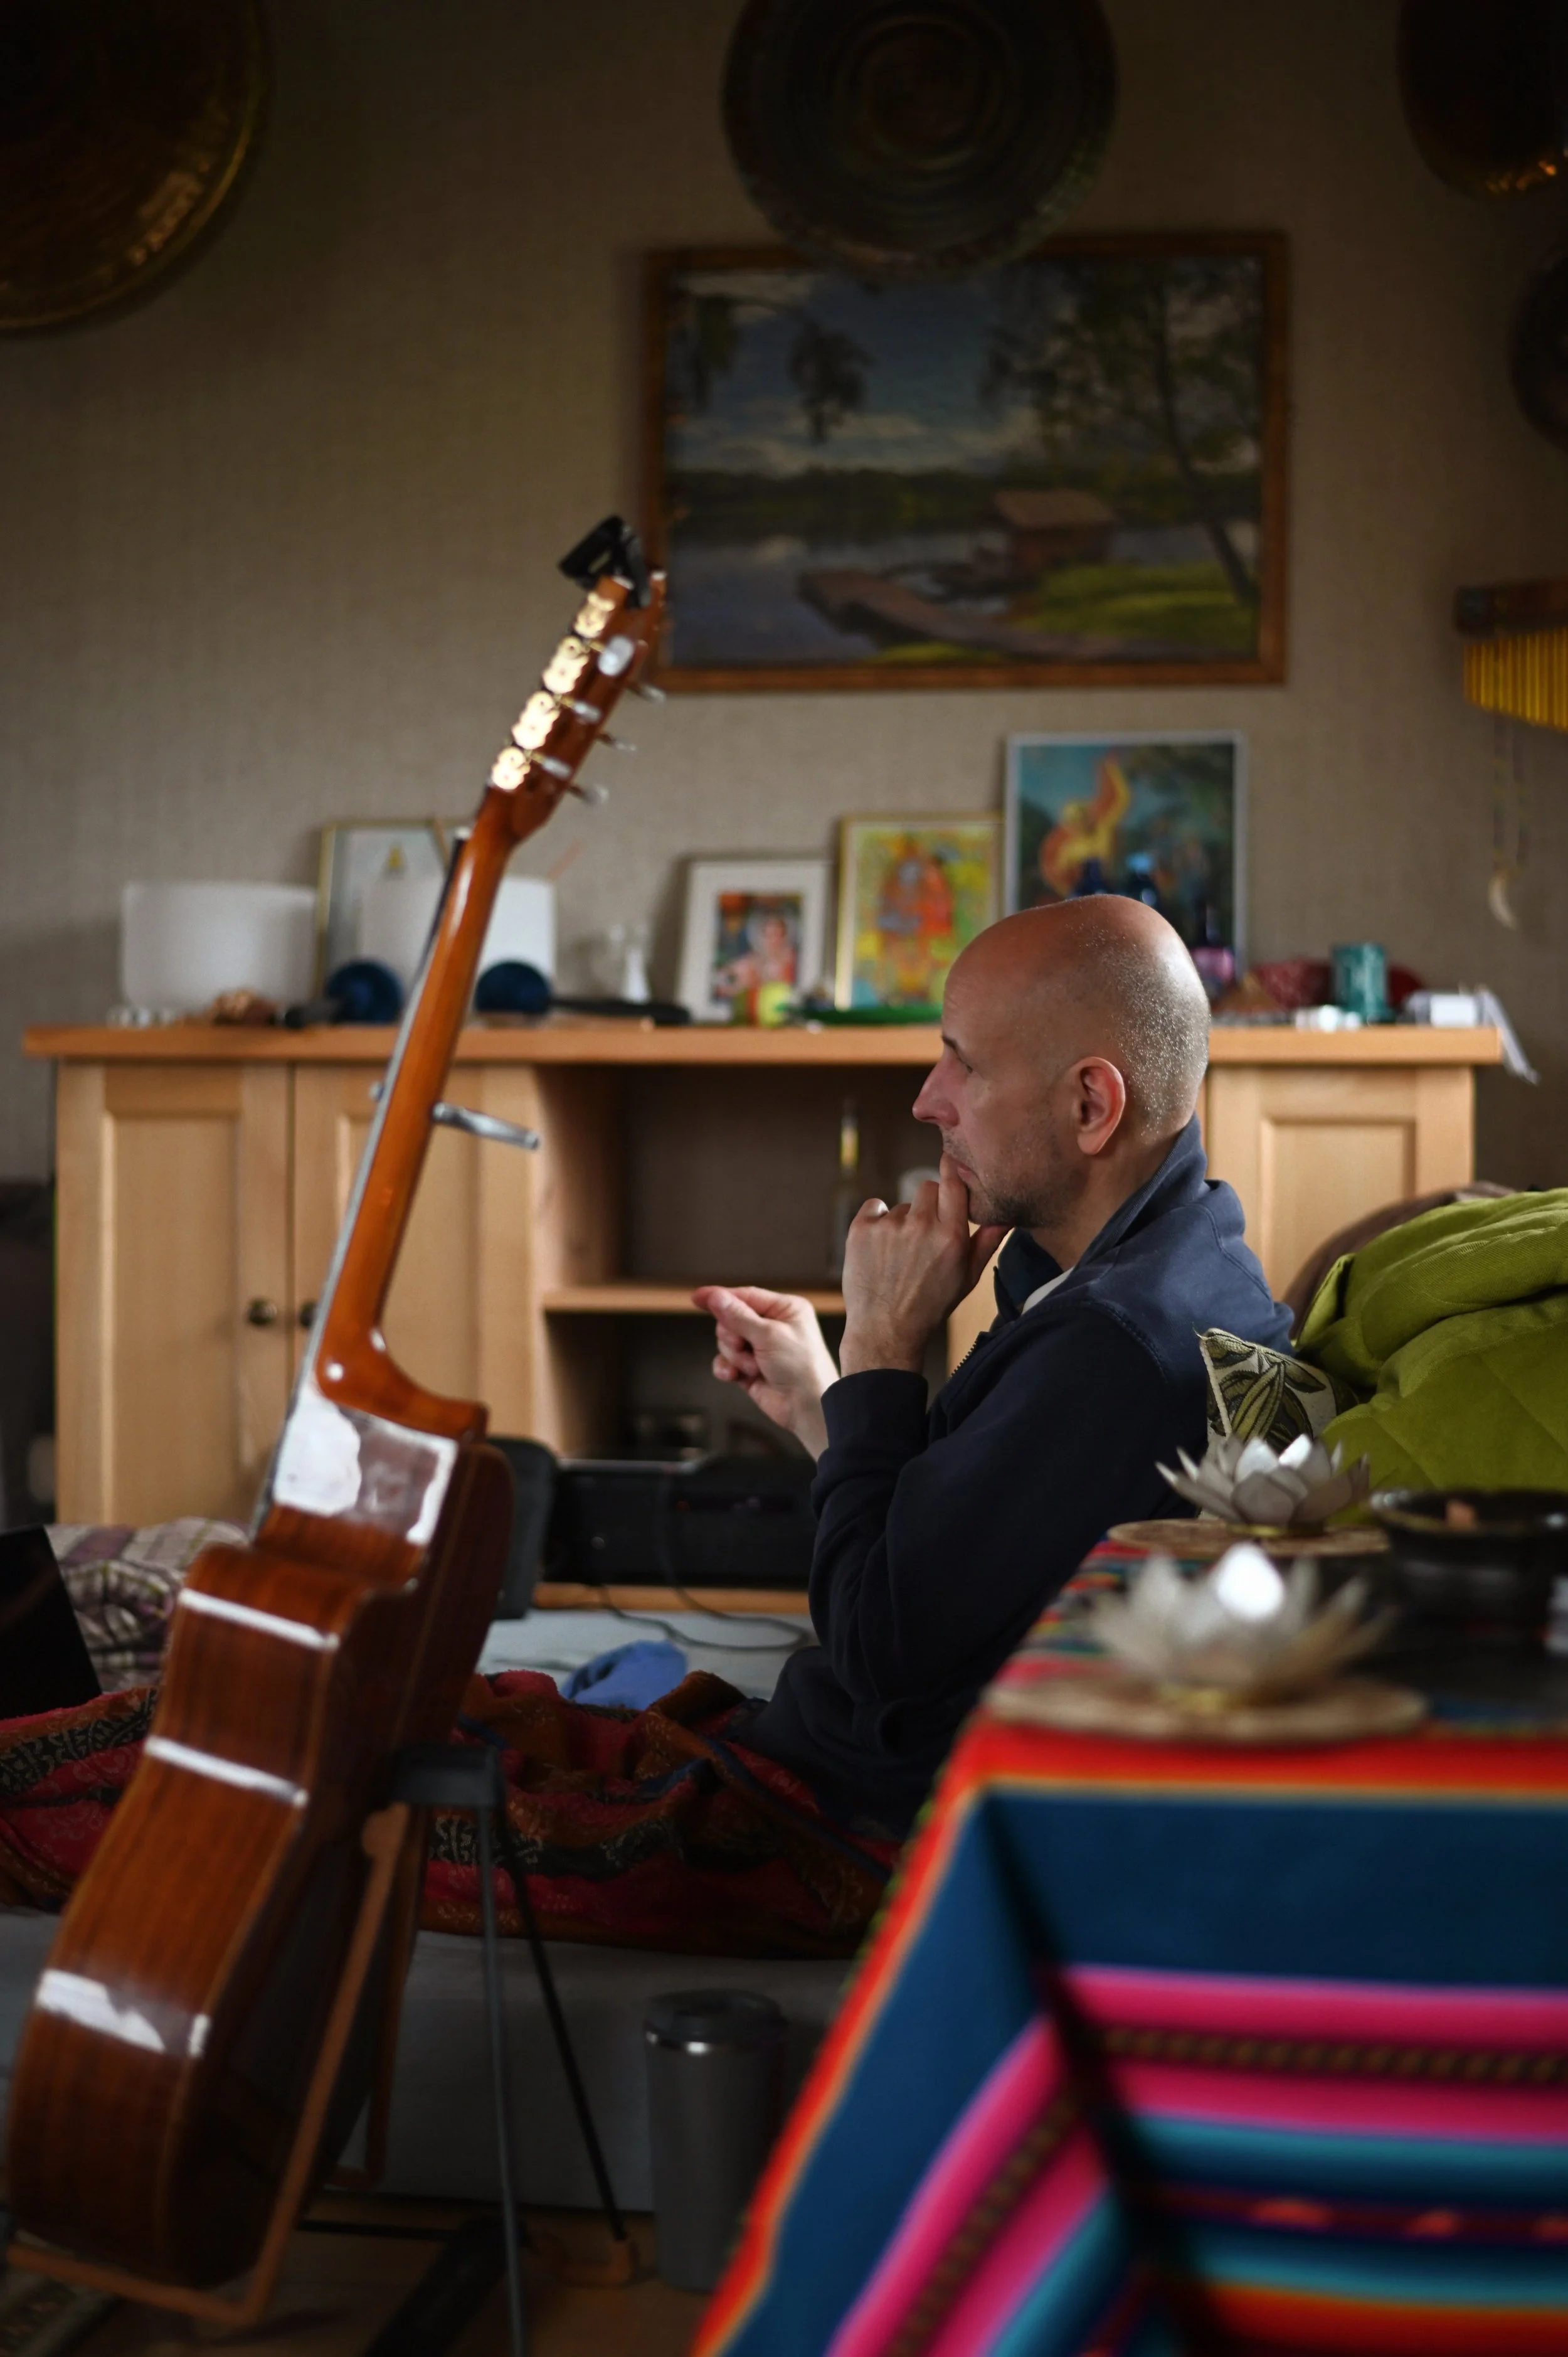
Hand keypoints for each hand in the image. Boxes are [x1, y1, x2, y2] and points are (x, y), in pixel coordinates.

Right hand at [692, 1284, 839, 1459]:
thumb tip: (716, 1297)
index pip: (745, 1296)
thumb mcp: (769, 1335)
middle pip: (731, 1319)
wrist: (807, 1408)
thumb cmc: (802, 1368)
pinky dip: (728, 1367)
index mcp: (785, 1309)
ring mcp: (761, 1348)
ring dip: (735, 1356)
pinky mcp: (751, 1368)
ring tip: (753, 1367)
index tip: (698, 1297)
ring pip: (727, 1342)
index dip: (720, 1297)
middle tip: (743, 1346)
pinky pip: (726, 1361)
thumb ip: (738, 1316)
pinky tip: (734, 1375)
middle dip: (733, 1335)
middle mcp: (773, 1326)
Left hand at [838, 1154, 1005, 1376]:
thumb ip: (987, 1242)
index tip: (951, 1163)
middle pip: (928, 1187)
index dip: (953, 1171)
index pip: (954, 1183)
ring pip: (902, 1205)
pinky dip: (876, 1221)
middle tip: (925, 1233)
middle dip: (929, 1204)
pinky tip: (880, 1248)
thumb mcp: (967, 1278)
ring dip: (903, 1222)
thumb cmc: (931, 1306)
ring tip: (900, 1255)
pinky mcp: (861, 1229)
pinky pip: (874, 1207)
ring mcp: (889, 1227)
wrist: (886, 1331)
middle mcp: (921, 1226)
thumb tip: (1006, 1216)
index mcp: (952, 1236)